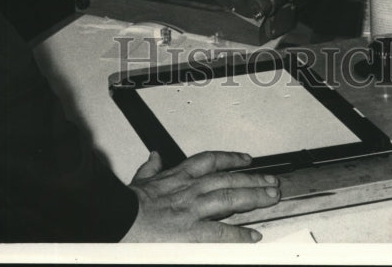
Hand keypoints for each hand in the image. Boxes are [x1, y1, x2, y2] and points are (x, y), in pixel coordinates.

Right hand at [121, 150, 279, 242]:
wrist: (119, 218)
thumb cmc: (127, 204)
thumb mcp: (139, 180)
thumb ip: (150, 169)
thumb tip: (155, 156)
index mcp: (178, 176)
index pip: (211, 161)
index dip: (231, 159)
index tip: (245, 159)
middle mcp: (190, 189)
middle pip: (229, 179)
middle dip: (253, 179)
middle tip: (272, 181)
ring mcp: (194, 209)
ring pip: (231, 198)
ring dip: (254, 197)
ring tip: (271, 197)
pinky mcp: (192, 231)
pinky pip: (221, 232)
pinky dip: (239, 234)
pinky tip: (253, 235)